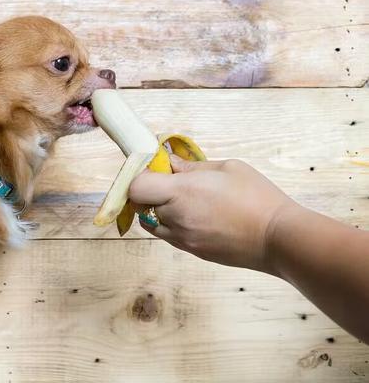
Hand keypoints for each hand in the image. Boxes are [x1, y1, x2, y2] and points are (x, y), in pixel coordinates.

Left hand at [129, 156, 296, 273]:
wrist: (277, 238)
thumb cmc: (257, 197)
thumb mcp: (227, 168)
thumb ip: (192, 166)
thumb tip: (169, 162)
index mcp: (181, 192)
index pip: (136, 187)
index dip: (140, 176)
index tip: (154, 169)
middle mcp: (175, 217)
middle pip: (143, 204)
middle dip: (153, 191)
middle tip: (174, 182)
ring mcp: (182, 238)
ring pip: (152, 222)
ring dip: (159, 210)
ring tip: (187, 201)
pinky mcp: (191, 251)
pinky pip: (168, 235)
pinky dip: (172, 224)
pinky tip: (196, 216)